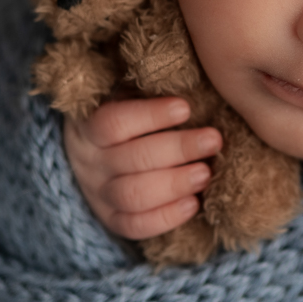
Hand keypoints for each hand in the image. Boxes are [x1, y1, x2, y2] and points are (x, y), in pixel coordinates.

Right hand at [64, 96, 222, 239]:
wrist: (93, 154)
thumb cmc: (124, 113)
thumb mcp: (124, 94)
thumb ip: (145, 88)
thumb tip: (187, 75)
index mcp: (88, 126)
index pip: (113, 122)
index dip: (150, 115)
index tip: (186, 107)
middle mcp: (90, 162)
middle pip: (132, 160)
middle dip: (178, 150)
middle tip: (214, 140)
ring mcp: (98, 193)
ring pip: (133, 195)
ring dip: (175, 184)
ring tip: (207, 173)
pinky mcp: (110, 219)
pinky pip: (135, 226)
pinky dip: (166, 217)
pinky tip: (194, 203)